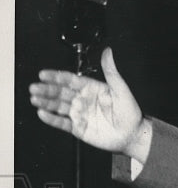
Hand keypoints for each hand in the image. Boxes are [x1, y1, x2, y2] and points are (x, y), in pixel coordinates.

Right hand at [29, 47, 150, 162]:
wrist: (132, 135)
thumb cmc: (130, 113)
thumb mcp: (121, 89)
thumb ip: (111, 72)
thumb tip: (108, 52)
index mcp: (91, 88)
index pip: (70, 80)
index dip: (56, 76)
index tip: (44, 74)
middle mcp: (82, 100)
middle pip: (61, 92)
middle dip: (46, 89)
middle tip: (34, 87)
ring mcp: (79, 114)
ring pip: (59, 107)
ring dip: (45, 102)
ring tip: (35, 99)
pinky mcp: (79, 128)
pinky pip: (62, 123)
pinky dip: (52, 119)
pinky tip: (42, 113)